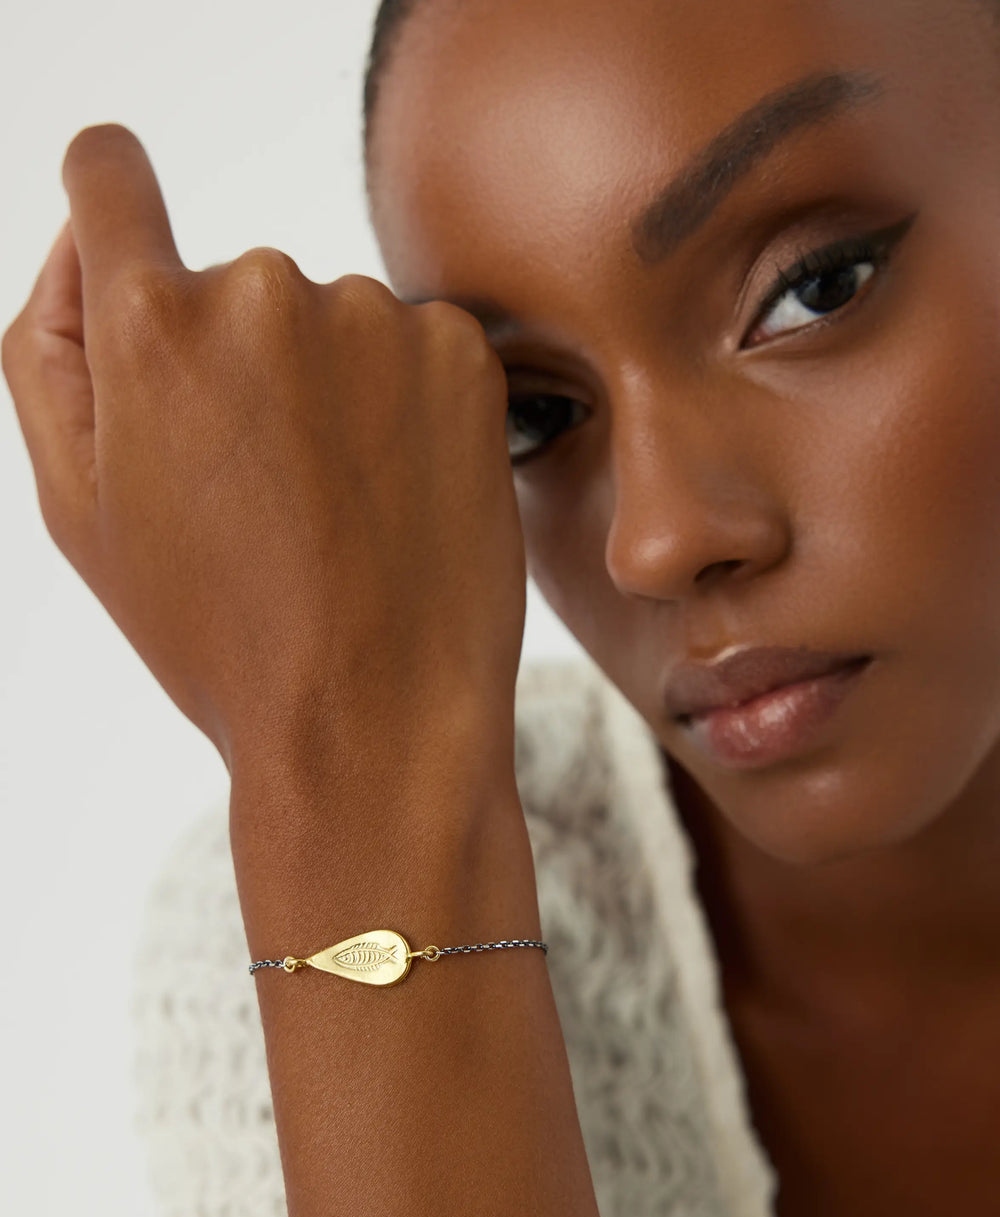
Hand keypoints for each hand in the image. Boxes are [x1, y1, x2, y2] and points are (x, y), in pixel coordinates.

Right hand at [2, 125, 525, 774]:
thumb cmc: (217, 635)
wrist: (373, 723)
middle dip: (238, 368)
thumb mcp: (79, 507)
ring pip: (332, 325)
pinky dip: (406, 407)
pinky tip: (398, 498)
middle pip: (233, 287)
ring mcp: (375, 317)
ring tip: (339, 515)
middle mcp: (263, 289)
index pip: (108, 173)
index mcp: (150, 325)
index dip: (111, 201)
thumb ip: (50, 345)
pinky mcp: (462, 351)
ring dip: (331, 392)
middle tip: (262, 498)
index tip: (134, 245)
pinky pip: (414, 349)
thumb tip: (89, 234)